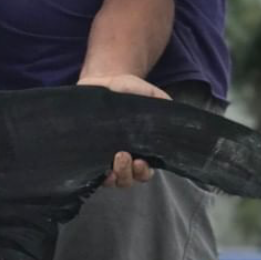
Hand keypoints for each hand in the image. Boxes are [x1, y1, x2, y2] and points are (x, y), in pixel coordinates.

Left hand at [78, 73, 169, 187]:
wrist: (99, 80)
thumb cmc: (125, 89)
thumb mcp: (146, 92)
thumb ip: (161, 101)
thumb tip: (172, 109)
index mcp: (138, 149)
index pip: (144, 171)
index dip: (144, 172)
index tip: (142, 161)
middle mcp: (121, 157)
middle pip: (128, 178)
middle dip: (128, 172)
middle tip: (125, 156)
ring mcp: (103, 157)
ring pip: (111, 179)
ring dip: (114, 174)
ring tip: (113, 159)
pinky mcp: (88, 153)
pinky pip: (92, 172)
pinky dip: (96, 174)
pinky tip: (98, 168)